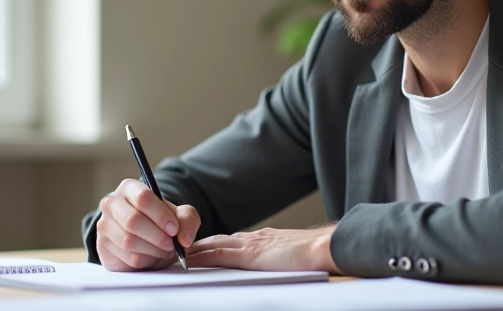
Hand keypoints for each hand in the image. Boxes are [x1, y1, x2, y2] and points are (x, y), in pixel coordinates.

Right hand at [95, 178, 200, 270]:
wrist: (146, 238)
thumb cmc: (162, 221)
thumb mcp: (180, 216)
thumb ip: (187, 221)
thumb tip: (184, 238)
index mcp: (130, 188)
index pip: (143, 197)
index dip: (160, 215)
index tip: (174, 229)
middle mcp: (112, 203)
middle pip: (133, 220)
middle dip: (157, 236)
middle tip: (171, 244)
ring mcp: (104, 225)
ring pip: (128, 241)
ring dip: (152, 250)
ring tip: (164, 250)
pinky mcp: (103, 246)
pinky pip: (126, 257)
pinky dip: (145, 260)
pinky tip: (152, 256)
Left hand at [187, 225, 340, 272]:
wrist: (327, 247)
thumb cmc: (318, 255)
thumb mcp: (294, 254)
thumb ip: (280, 258)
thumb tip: (275, 265)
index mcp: (265, 240)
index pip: (231, 241)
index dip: (213, 244)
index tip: (197, 248)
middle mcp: (254, 238)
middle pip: (217, 240)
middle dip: (197, 245)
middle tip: (177, 249)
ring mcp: (252, 245)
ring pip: (213, 245)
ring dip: (194, 250)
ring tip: (175, 255)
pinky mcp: (251, 255)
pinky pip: (219, 255)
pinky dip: (202, 257)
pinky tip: (188, 262)